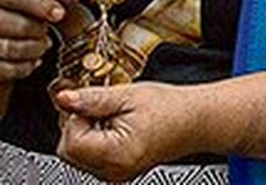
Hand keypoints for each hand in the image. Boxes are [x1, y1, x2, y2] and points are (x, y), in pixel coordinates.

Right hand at [0, 0, 72, 81]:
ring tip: (43, 46)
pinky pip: (0, 69)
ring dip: (32, 49)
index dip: (39, 4)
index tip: (59, 14)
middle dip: (36, 30)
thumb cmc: (3, 9)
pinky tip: (32, 63)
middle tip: (46, 33)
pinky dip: (21, 68)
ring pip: (5, 47)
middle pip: (10, 22)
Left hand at [55, 82, 192, 180]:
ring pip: (76, 155)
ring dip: (87, 134)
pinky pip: (89, 159)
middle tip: (109, 112)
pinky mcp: (115, 173)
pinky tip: (117, 131)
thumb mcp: (128, 96)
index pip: (70, 141)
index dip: (79, 118)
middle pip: (69, 151)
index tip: (99, 107)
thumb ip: (91, 99)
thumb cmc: (170, 108)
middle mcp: (113, 172)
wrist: (195, 121)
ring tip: (116, 122)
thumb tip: (63, 99)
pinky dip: (95, 142)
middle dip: (81, 127)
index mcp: (116, 154)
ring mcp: (114, 175)